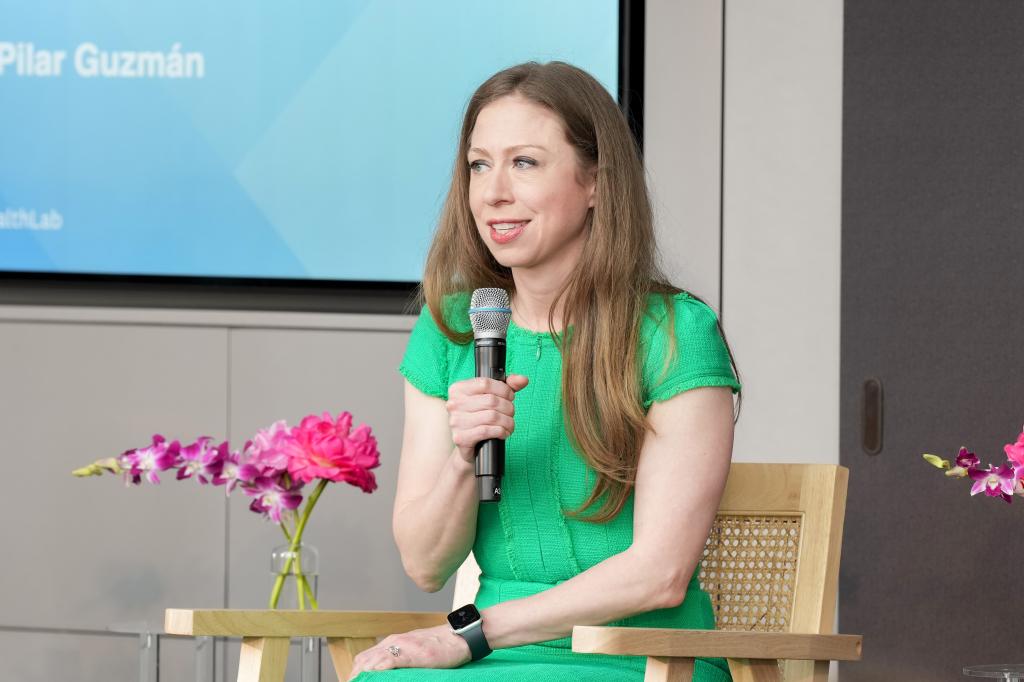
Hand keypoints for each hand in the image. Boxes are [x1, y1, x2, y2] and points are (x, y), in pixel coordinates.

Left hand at [346, 624, 471, 679]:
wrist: (460, 636)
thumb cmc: (441, 645)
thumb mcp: (415, 650)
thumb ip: (400, 658)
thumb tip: (387, 672)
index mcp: (393, 642)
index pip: (365, 658)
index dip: (356, 672)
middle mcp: (394, 641)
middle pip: (364, 660)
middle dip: (355, 675)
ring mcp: (403, 646)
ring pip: (372, 660)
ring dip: (362, 674)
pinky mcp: (413, 653)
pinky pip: (389, 661)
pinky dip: (377, 670)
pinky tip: (373, 677)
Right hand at [446, 375, 528, 463]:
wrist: (468, 444)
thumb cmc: (480, 416)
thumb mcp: (492, 396)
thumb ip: (508, 386)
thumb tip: (523, 379)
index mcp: (458, 389)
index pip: (485, 383)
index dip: (504, 390)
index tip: (510, 397)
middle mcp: (453, 403)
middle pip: (491, 400)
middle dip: (508, 408)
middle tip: (511, 413)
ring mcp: (455, 421)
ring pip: (492, 417)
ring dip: (507, 421)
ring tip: (510, 424)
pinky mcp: (460, 437)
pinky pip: (487, 431)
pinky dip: (501, 432)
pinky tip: (504, 433)